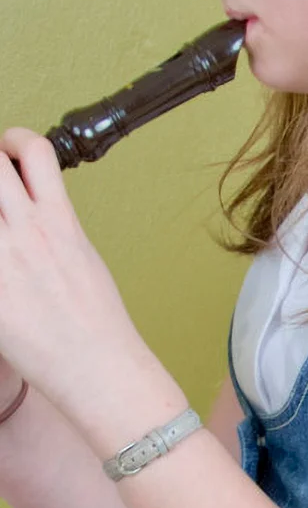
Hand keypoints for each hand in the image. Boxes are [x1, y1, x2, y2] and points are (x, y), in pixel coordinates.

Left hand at [0, 129, 167, 440]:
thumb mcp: (85, 258)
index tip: (9, 153)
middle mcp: (29, 232)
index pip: (34, 152)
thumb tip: (34, 212)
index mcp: (60, 222)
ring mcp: (4, 260)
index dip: (15, 142)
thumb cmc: (96, 322)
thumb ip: (54, 227)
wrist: (97, 366)